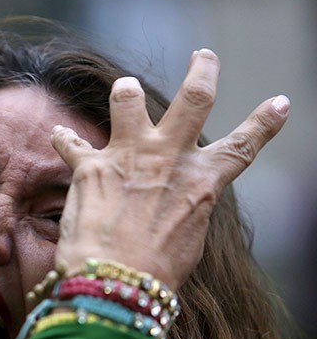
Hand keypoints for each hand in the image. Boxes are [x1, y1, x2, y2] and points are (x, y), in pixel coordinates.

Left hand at [51, 49, 289, 287]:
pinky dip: (64, 138)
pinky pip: (72, 142)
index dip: (265, 123)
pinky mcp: (90, 166)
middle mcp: (168, 159)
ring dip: (127, 90)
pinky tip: (58, 134)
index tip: (280, 103)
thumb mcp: (188, 239)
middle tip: (204, 57)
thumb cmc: (155, 272)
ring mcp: (128, 156)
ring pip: (128, 99)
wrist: (115, 282)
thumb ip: (187, 207)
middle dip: (203, 71)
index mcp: (201, 182)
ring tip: (126, 88)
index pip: (242, 146)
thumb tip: (182, 200)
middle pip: (194, 98)